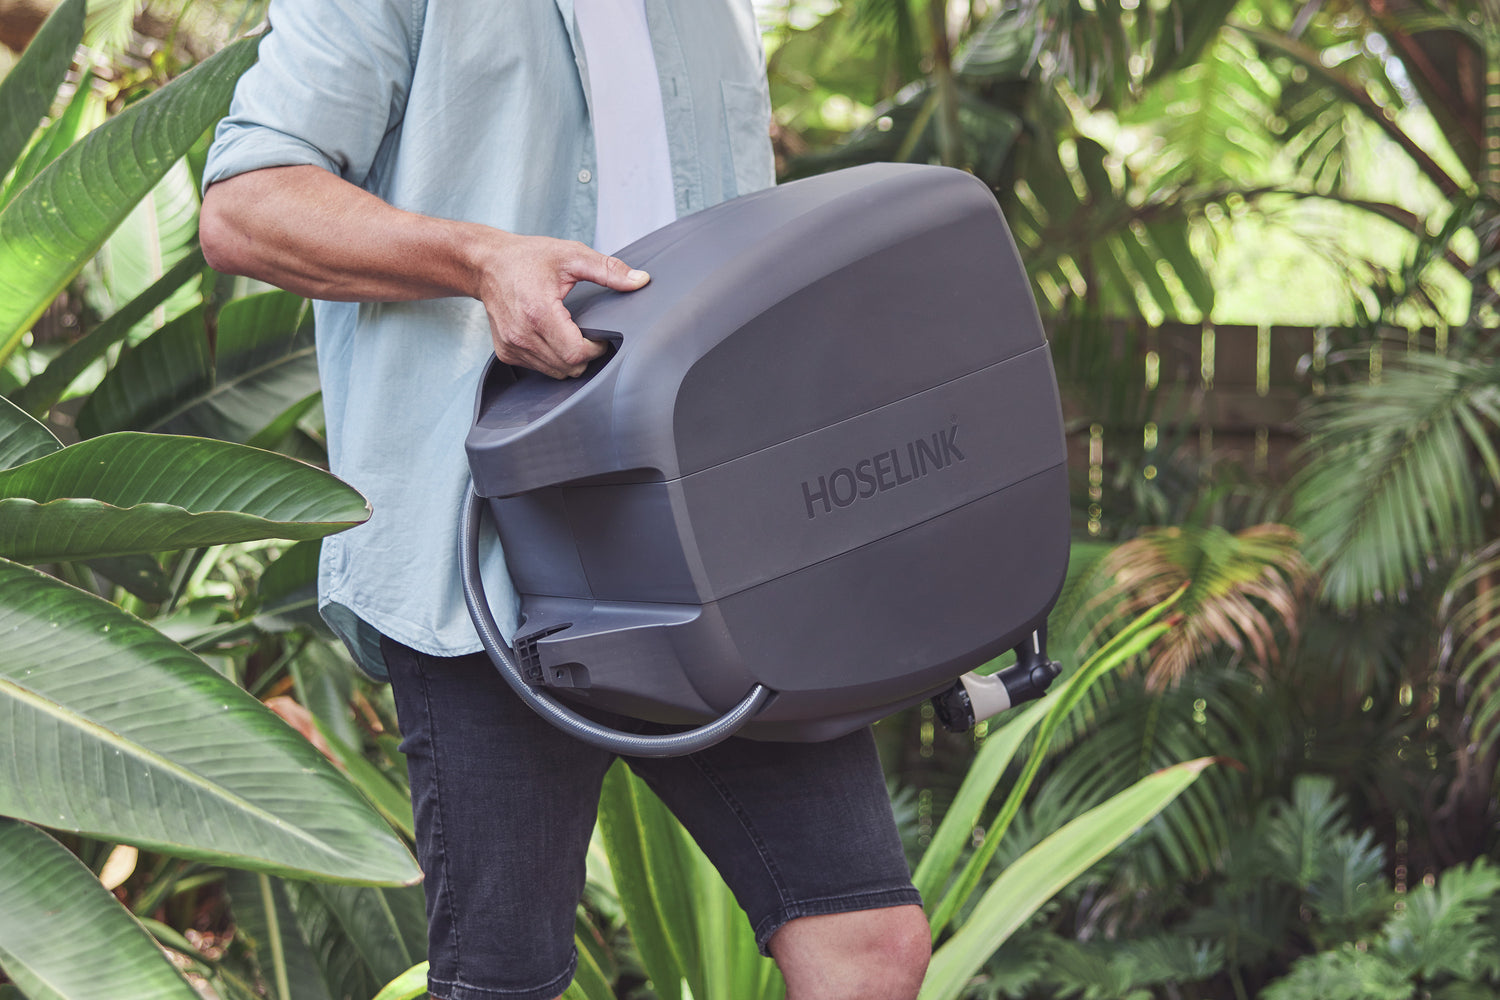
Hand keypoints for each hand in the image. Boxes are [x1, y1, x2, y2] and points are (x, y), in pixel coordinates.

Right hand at [472, 233, 649, 377]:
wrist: (487, 263)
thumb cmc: (526, 257)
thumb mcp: (571, 255)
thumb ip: (608, 270)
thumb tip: (640, 280)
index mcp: (538, 313)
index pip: (577, 354)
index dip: (596, 348)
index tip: (600, 334)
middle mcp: (522, 335)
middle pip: (569, 368)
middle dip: (585, 355)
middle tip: (588, 333)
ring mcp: (512, 347)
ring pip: (555, 373)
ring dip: (569, 359)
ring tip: (570, 332)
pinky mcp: (506, 353)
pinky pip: (539, 368)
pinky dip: (552, 359)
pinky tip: (553, 336)